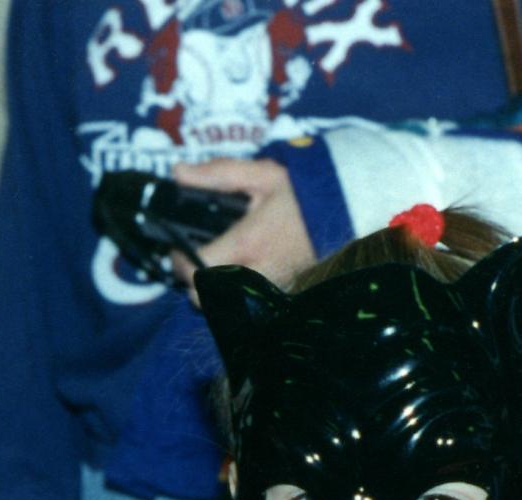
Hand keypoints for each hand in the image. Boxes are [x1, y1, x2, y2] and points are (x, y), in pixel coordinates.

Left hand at [171, 157, 314, 292]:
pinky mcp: (276, 293)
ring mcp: (267, 288)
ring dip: (209, 289)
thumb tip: (179, 173)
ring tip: (213, 263)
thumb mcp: (262, 174)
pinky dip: (230, 292)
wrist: (343, 212)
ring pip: (220, 305)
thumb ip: (218, 174)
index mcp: (247, 243)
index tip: (178, 247)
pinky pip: (241, 303)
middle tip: (193, 257)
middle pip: (202, 298)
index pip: (196, 269)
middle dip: (191, 281)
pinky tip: (234, 269)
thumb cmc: (302, 192)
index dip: (178, 261)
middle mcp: (256, 273)